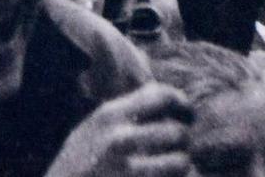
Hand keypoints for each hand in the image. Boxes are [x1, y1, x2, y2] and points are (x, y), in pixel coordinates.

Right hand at [44, 82, 192, 176]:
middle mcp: (119, 138)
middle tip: (179, 148)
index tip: (186, 115)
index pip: (161, 95)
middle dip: (183, 142)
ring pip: (182, 162)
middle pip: (177, 132)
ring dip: (182, 165)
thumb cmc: (79, 164)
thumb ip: (124, 111)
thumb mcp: (93, 128)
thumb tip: (163, 97)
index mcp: (109, 115)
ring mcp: (127, 169)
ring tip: (174, 167)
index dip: (181, 103)